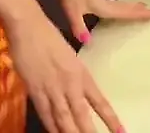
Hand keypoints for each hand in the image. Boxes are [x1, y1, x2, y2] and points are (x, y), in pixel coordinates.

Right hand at [3, 10, 124, 132]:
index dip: (110, 119)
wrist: (29, 27)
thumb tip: (78, 93)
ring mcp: (52, 89)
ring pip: (65, 119)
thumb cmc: (49, 37)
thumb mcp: (70, 57)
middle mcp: (70, 84)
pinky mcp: (35, 91)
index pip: (100, 102)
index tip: (121, 132)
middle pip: (82, 116)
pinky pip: (46, 114)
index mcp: (82, 74)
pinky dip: (52, 128)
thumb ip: (74, 76)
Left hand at [52, 0, 149, 44]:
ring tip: (138, 6)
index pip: (123, 13)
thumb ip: (79, 26)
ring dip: (129, 5)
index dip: (138, 15)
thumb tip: (88, 42)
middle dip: (137, 10)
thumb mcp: (72, 10)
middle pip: (123, 6)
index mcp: (101, 6)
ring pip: (117, 2)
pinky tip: (111, 4)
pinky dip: (117, 3)